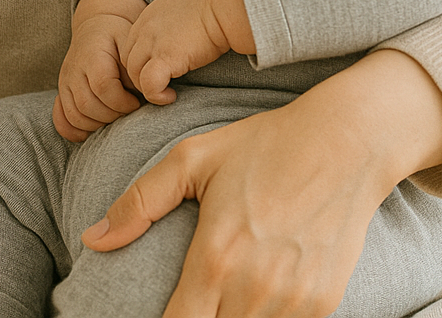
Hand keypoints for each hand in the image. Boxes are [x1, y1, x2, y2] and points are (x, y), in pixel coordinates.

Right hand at [54, 0, 145, 141]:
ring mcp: (65, 82)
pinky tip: (92, 130)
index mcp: (93, 54)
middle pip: (87, 105)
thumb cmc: (118, 37)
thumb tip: (149, 94)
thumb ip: (136, 69)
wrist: (96, 27)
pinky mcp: (62, 93)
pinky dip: (75, 131)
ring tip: (115, 116)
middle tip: (128, 111)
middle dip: (112, 116)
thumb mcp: (130, 43)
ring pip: (75, 116)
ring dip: (98, 125)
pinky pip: (62, 120)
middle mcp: (74, 69)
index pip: (103, 86)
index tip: (136, 102)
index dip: (122, 102)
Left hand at [82, 50, 441, 317]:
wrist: (347, 141)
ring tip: (225, 296)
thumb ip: (141, 202)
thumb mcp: (195, 157)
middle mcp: (254, 289)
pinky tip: (259, 298)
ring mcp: (293, 302)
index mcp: (215, 257)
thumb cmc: (265, 144)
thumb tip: (93, 238)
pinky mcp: (324, 304)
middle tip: (195, 302)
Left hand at [121, 0, 254, 103]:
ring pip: (134, 75)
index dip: (140, 63)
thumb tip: (177, 38)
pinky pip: (149, 85)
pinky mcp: (166, 58)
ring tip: (166, 92)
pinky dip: (156, 95)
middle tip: (160, 85)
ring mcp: (153, 43)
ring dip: (147, 88)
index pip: (130, 46)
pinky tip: (171, 95)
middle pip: (128, 62)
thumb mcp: (181, 9)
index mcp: (148, 17)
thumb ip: (170, 24)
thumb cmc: (213, 6)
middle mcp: (145, 29)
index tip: (157, 71)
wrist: (224, 4)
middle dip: (140, 77)